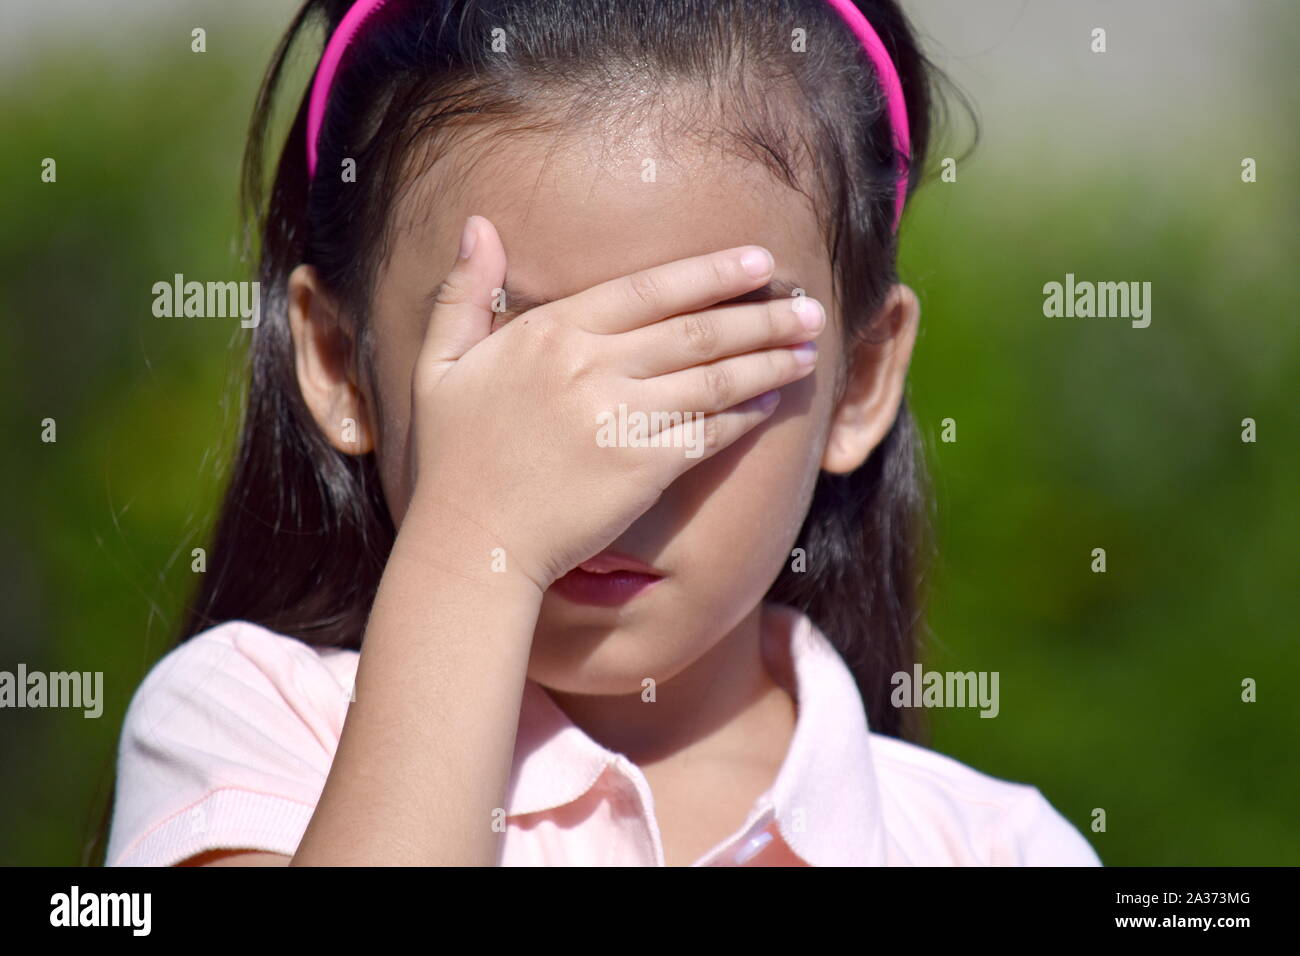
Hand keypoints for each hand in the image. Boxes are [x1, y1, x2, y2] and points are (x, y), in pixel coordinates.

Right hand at [404, 215, 823, 590]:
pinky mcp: (641, 469)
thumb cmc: (455, 455)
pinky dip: (744, 417)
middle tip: (807, 307)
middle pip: (696, 330)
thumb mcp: (440, 364)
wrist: (471, 541)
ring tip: (809, 349)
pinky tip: (770, 404)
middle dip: (761, 317)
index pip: (648, 289)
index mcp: (551, 333)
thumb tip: (479, 224)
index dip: (711, 273)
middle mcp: (592, 368)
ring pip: (713, 379)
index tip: (758, 262)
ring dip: (768, 362)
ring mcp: (620, 419)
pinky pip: (707, 433)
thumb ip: (464, 292)